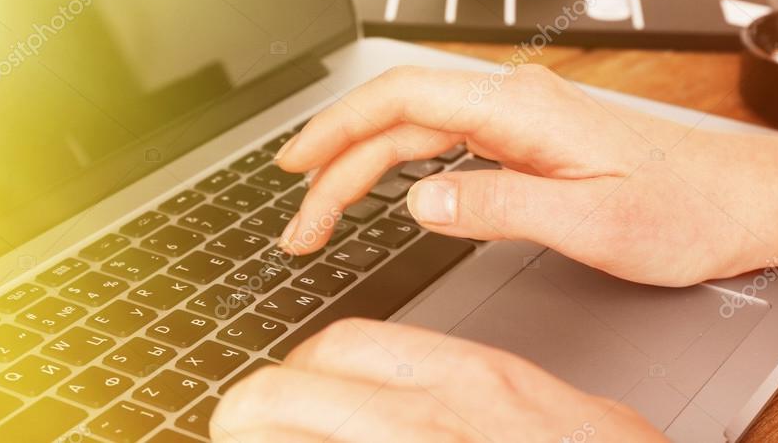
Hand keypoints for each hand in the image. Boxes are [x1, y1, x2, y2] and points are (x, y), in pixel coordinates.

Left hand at [211, 318, 664, 441]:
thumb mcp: (536, 408)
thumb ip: (470, 394)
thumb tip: (411, 399)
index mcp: (470, 380)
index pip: (344, 344)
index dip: (298, 368)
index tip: (284, 389)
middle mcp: (432, 424)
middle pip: (289, 392)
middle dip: (250, 410)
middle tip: (240, 423)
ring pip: (288, 432)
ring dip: (257, 437)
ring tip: (247, 439)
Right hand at [277, 64, 777, 285]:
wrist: (743, 202)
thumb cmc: (687, 210)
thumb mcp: (594, 223)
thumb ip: (503, 207)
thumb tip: (421, 202)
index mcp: (526, 109)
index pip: (405, 98)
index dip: (339, 127)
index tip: (296, 168)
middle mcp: (518, 101)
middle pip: (400, 113)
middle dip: (338, 160)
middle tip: (299, 221)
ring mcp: (523, 116)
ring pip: (419, 128)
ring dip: (364, 164)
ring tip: (322, 208)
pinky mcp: (531, 137)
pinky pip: (448, 141)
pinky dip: (402, 165)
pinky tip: (384, 186)